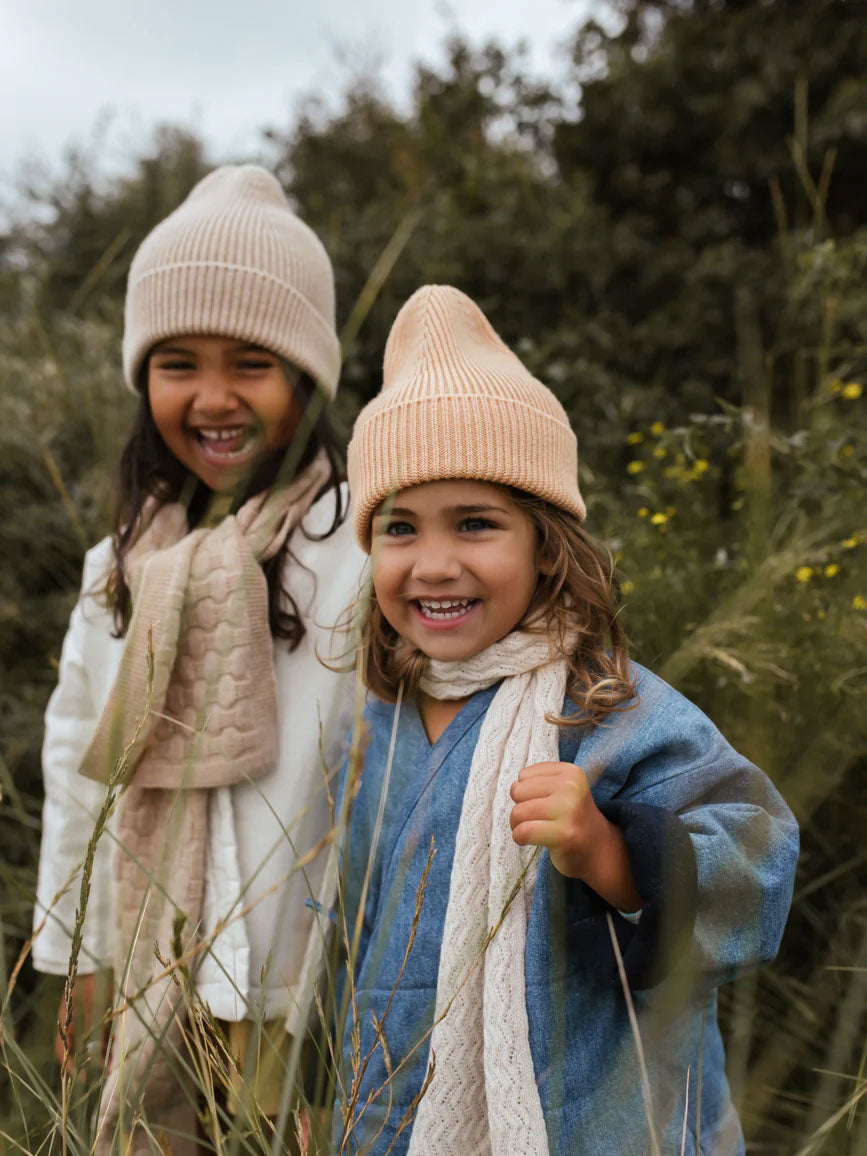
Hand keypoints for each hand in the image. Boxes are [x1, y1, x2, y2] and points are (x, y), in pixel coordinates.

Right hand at [55, 972, 110, 1078]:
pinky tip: (114, 1040)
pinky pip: (94, 1026)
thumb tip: (100, 1061)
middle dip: (88, 1061)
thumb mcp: (98, 1011)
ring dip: (98, 1049)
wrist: (97, 957)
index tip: (85, 1080)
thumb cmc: (96, 984)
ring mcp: (80, 1013)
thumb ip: (98, 1035)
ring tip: (111, 1059)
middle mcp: (71, 1020)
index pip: (64, 1052)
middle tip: (103, 1071)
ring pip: (87, 1037)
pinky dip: (102, 1036)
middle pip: (77, 1047)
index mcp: (67, 1023)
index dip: (73, 1068)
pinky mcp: (90, 1005)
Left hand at [509, 762, 641, 911]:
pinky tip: (530, 840)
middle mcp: (571, 787)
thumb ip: (537, 782)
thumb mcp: (562, 789)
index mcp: (570, 772)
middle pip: (518, 792)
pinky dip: (519, 837)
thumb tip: (514, 786)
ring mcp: (569, 810)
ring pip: (518, 812)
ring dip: (517, 825)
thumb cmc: (572, 818)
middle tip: (535, 819)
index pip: (523, 776)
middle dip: (519, 807)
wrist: (598, 849)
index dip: (526, 792)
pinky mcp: (564, 834)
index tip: (543, 803)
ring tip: (533, 829)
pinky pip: (524, 832)